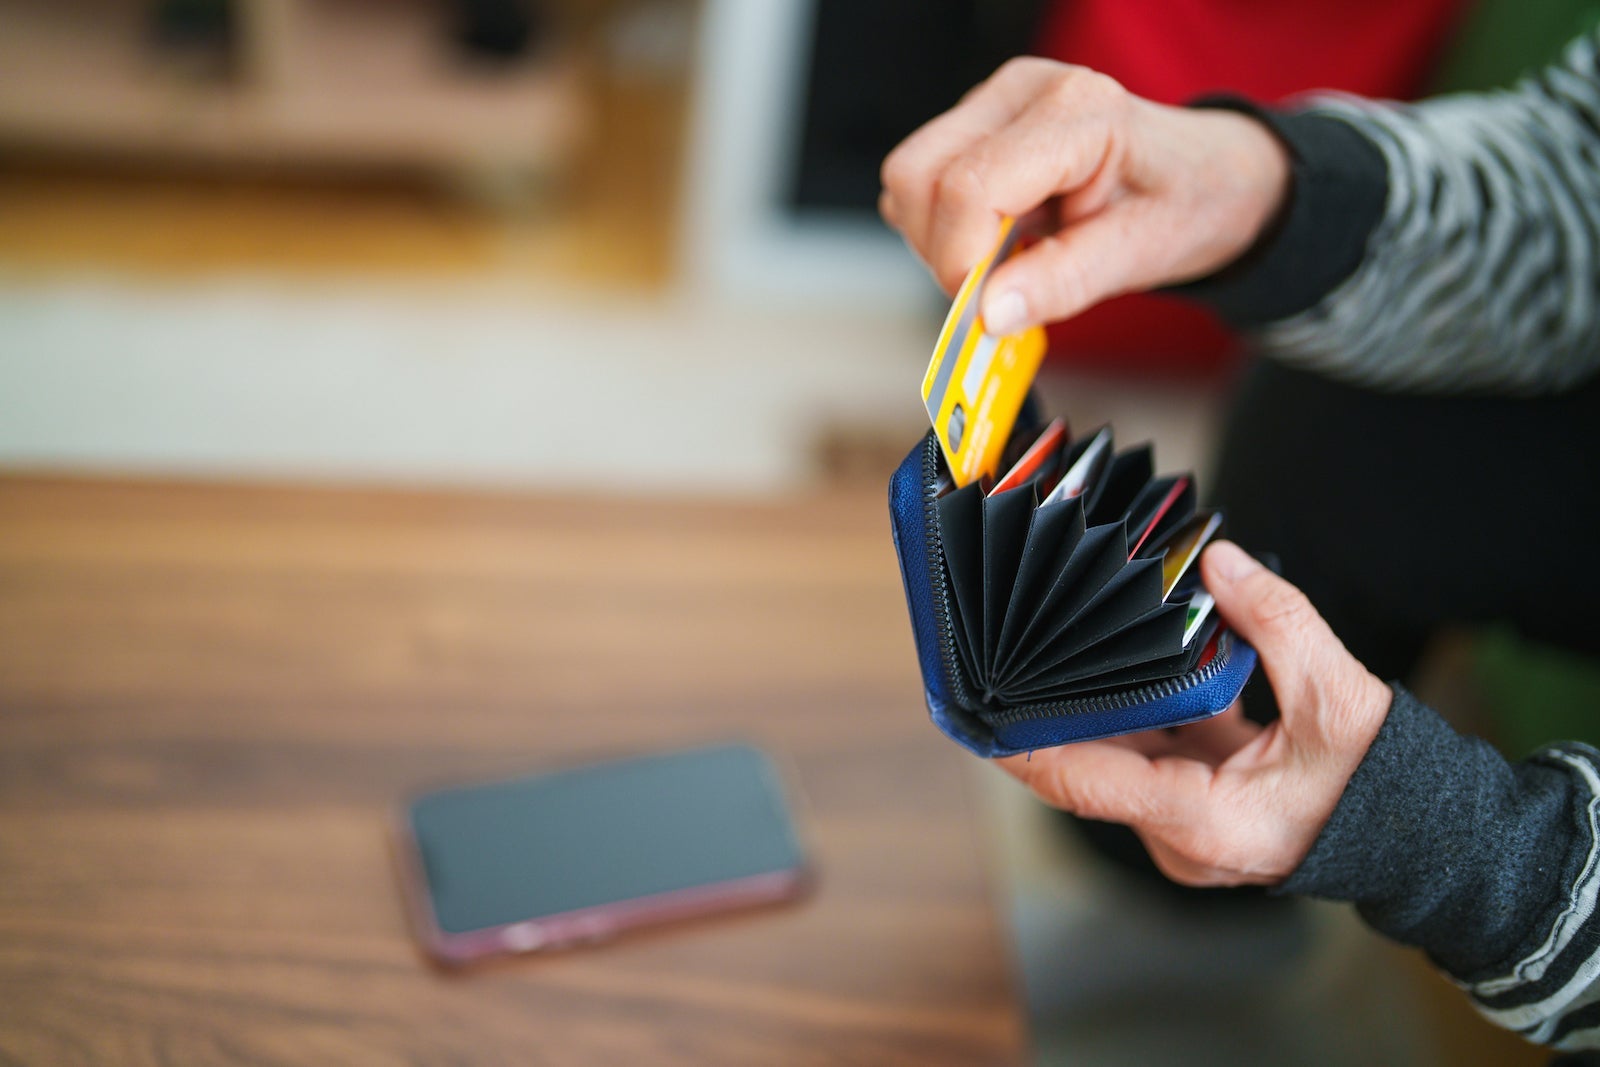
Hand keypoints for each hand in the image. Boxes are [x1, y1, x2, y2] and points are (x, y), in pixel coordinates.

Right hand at [879, 59, 1290, 332]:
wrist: (1206, 176)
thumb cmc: (1185, 202)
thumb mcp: (1141, 254)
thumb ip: (1063, 282)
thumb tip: (989, 314)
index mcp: (1078, 111)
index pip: (971, 186)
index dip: (961, 261)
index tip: (982, 313)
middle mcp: (1024, 92)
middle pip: (920, 176)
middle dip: (941, 251)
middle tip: (992, 292)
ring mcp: (993, 104)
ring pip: (908, 179)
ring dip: (937, 241)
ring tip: (1003, 261)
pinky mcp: (975, 126)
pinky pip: (920, 184)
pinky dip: (941, 229)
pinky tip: (996, 240)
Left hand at [997, 542, 1391, 886]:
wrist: (1426, 837)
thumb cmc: (1386, 783)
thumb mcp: (1340, 696)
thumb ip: (1278, 622)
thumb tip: (1219, 561)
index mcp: (1203, 824)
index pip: (1087, 782)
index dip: (1027, 746)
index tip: (978, 712)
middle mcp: (1181, 836)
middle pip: (1089, 766)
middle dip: (1048, 710)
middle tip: (1002, 654)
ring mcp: (1185, 826)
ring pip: (1115, 756)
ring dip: (1091, 703)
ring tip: (1044, 643)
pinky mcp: (1197, 804)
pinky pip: (1147, 752)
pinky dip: (1136, 709)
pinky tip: (1119, 656)